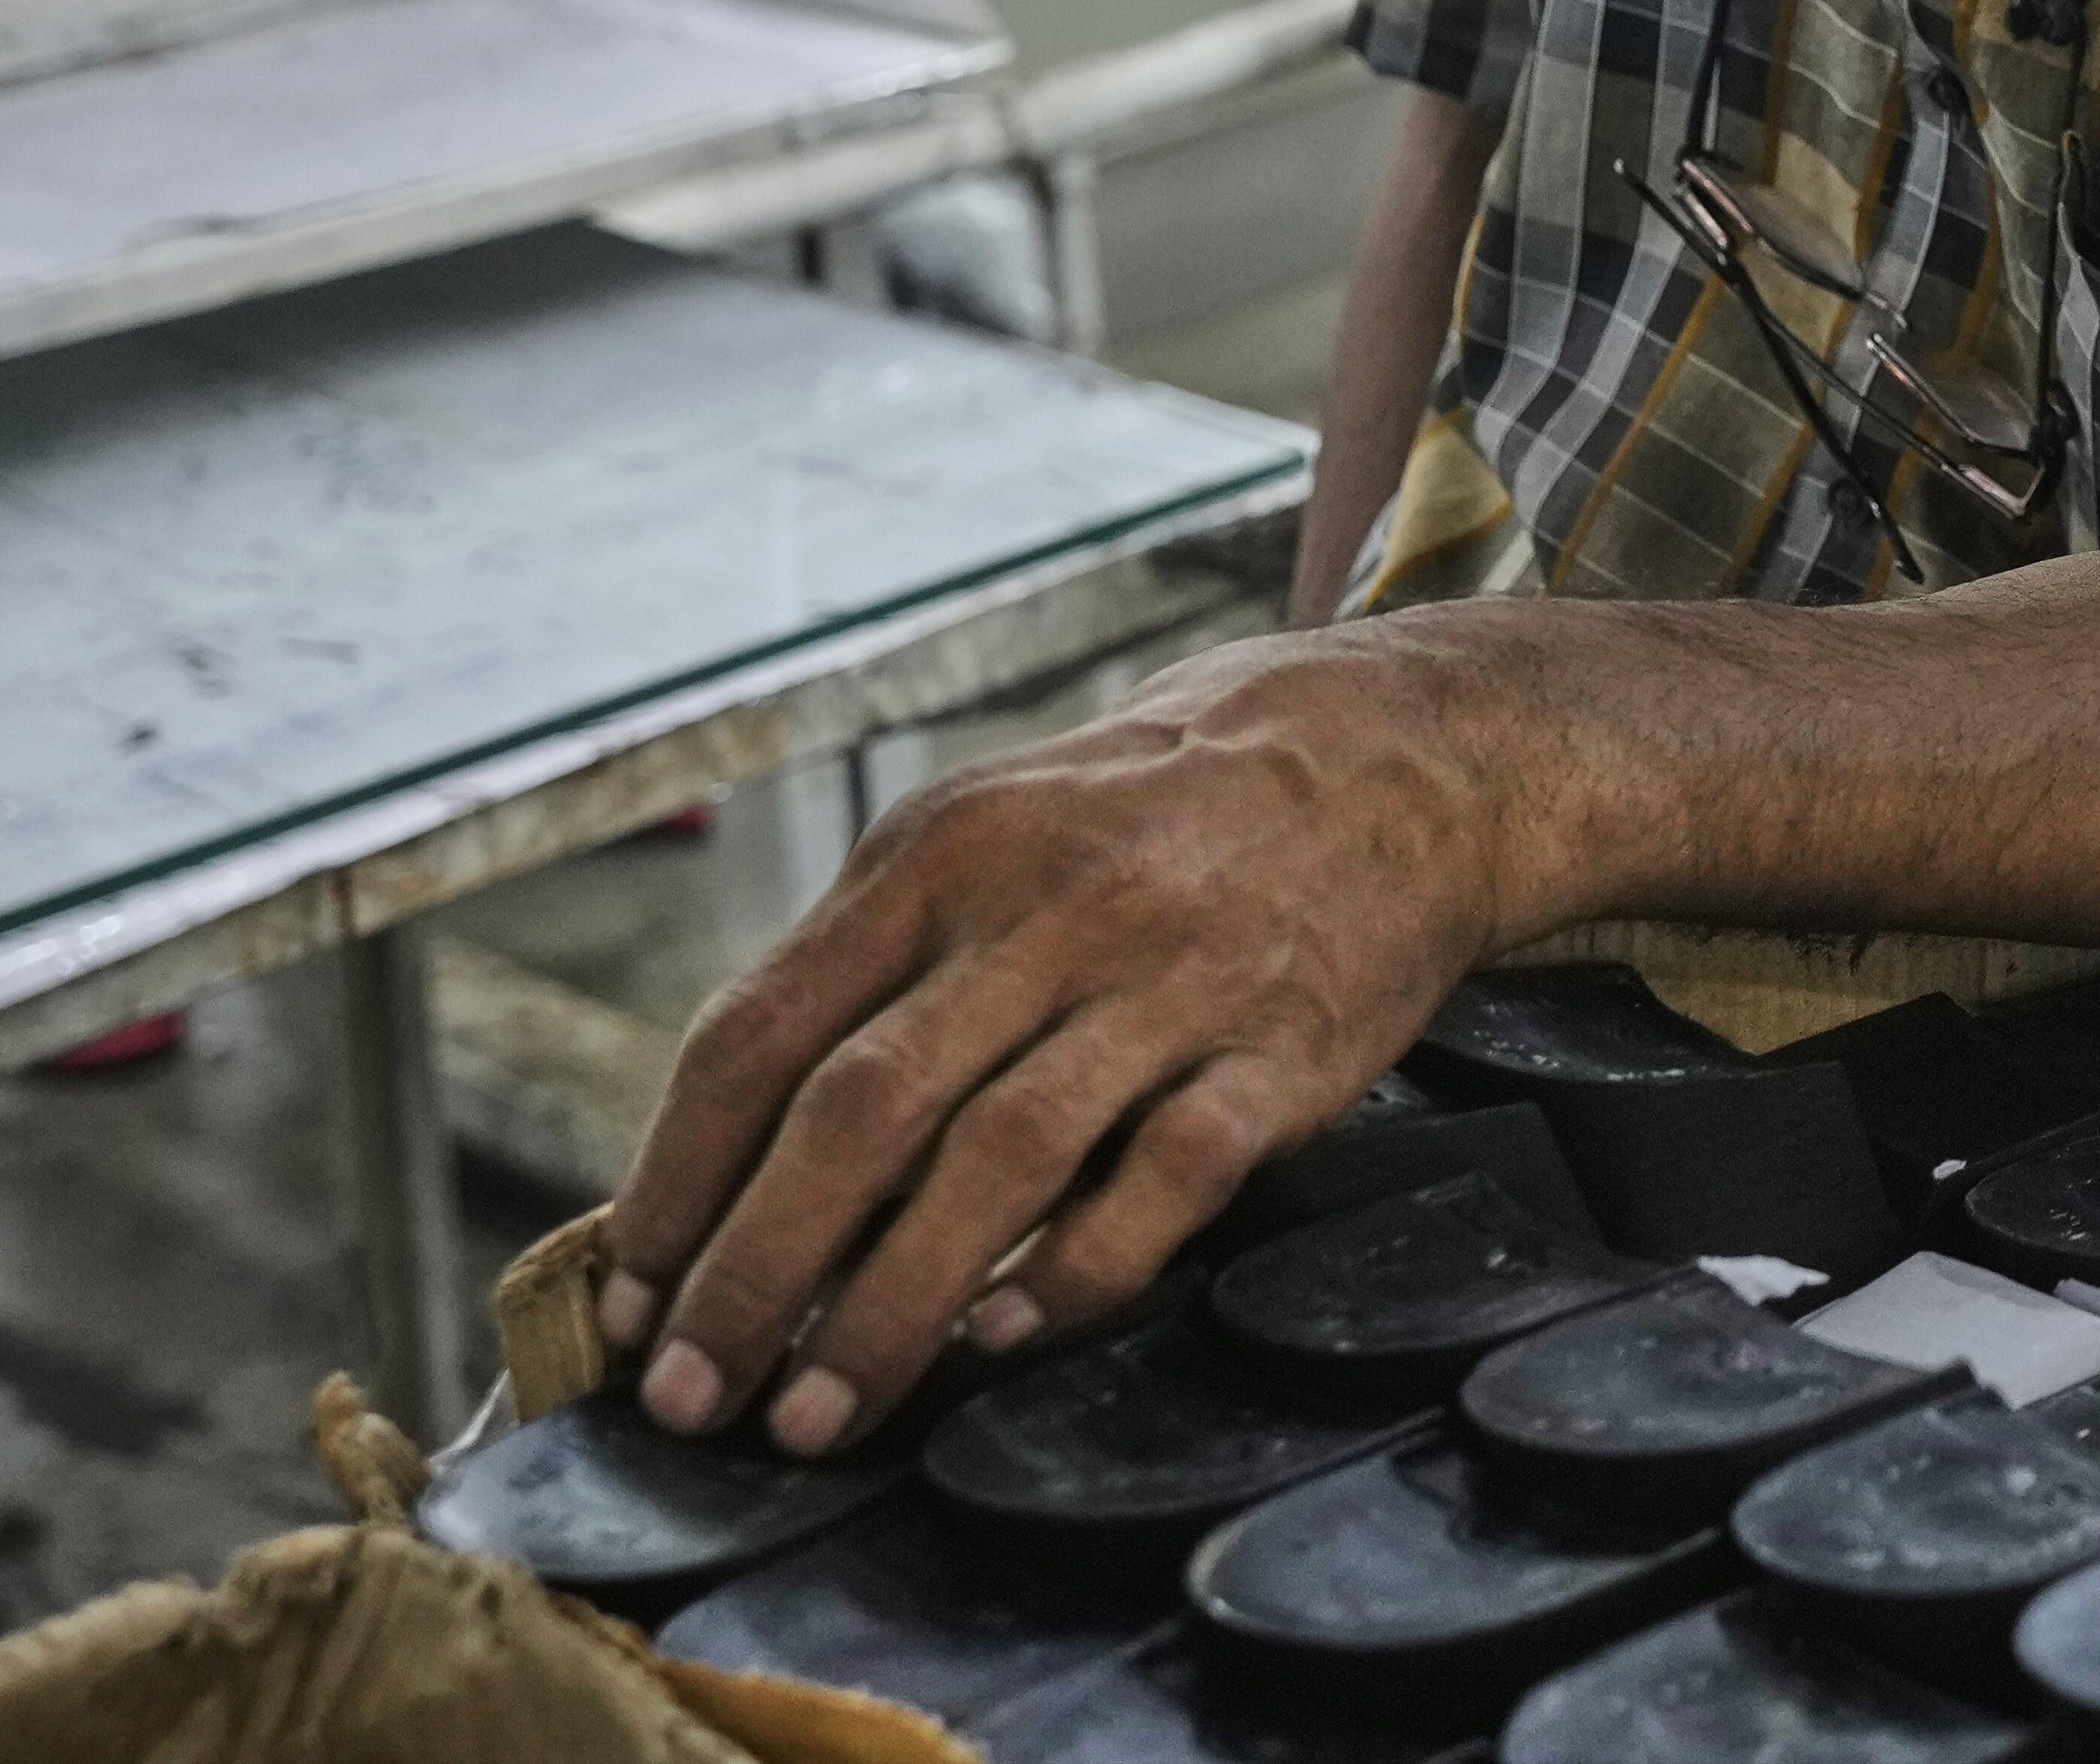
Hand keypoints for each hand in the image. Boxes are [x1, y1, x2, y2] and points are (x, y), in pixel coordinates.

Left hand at [596, 627, 1528, 1451]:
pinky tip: (1001, 1335)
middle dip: (755, 1274)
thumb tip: (731, 1172)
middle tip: (697, 1394)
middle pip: (859, 1112)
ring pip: (998, 1161)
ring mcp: (1174, 975)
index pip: (758, 1034)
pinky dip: (1073, 1270)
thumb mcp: (988, 835)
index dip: (678, 1186)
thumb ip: (870, 973)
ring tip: (818, 1415)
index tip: (636, 1304)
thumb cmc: (1151, 820)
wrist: (1396, 752)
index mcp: (942, 850)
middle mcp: (1048, 906)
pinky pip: (1166, 1177)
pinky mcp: (1285, 1045)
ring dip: (887, 1309)